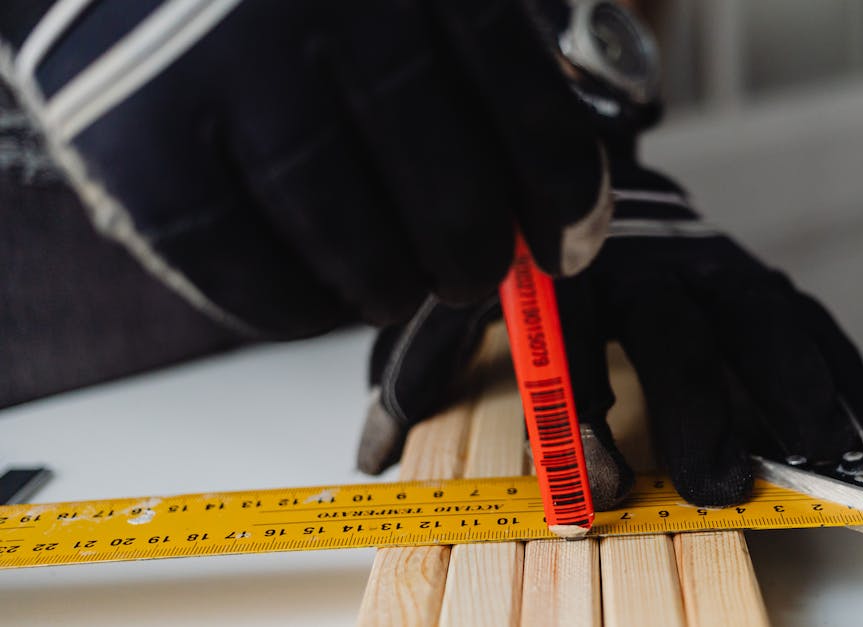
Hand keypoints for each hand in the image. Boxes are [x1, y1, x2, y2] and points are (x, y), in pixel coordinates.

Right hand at [0, 0, 608, 337]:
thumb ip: (474, 60)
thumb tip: (550, 206)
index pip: (532, 115)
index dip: (563, 201)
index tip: (567, 242)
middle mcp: (328, 12)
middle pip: (452, 197)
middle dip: (477, 260)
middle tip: (472, 272)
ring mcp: (225, 79)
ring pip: (360, 252)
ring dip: (393, 289)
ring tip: (391, 282)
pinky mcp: (136, 151)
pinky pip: (254, 282)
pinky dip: (301, 310)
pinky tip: (315, 289)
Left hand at [358, 161, 862, 507]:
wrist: (591, 174)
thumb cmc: (529, 262)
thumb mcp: (463, 301)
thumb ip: (421, 367)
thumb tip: (371, 449)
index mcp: (564, 274)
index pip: (572, 345)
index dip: (581, 413)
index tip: (592, 481)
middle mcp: (643, 264)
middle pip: (677, 333)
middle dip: (698, 408)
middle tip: (714, 481)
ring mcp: (707, 263)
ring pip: (757, 317)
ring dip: (789, 385)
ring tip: (813, 447)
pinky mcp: (753, 272)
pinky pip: (804, 312)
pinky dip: (835, 361)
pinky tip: (856, 416)